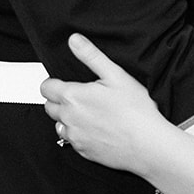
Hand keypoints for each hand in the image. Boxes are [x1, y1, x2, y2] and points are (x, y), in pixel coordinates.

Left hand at [41, 34, 162, 173]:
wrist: (147, 144)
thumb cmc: (135, 111)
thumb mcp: (115, 75)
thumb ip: (91, 56)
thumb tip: (75, 41)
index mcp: (73, 96)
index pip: (46, 88)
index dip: (53, 82)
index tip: (64, 83)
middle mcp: (69, 118)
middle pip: (49, 107)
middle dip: (59, 100)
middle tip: (80, 97)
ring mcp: (75, 137)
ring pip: (59, 125)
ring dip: (67, 119)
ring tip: (90, 114)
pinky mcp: (83, 152)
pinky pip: (72, 141)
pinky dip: (79, 134)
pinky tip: (97, 129)